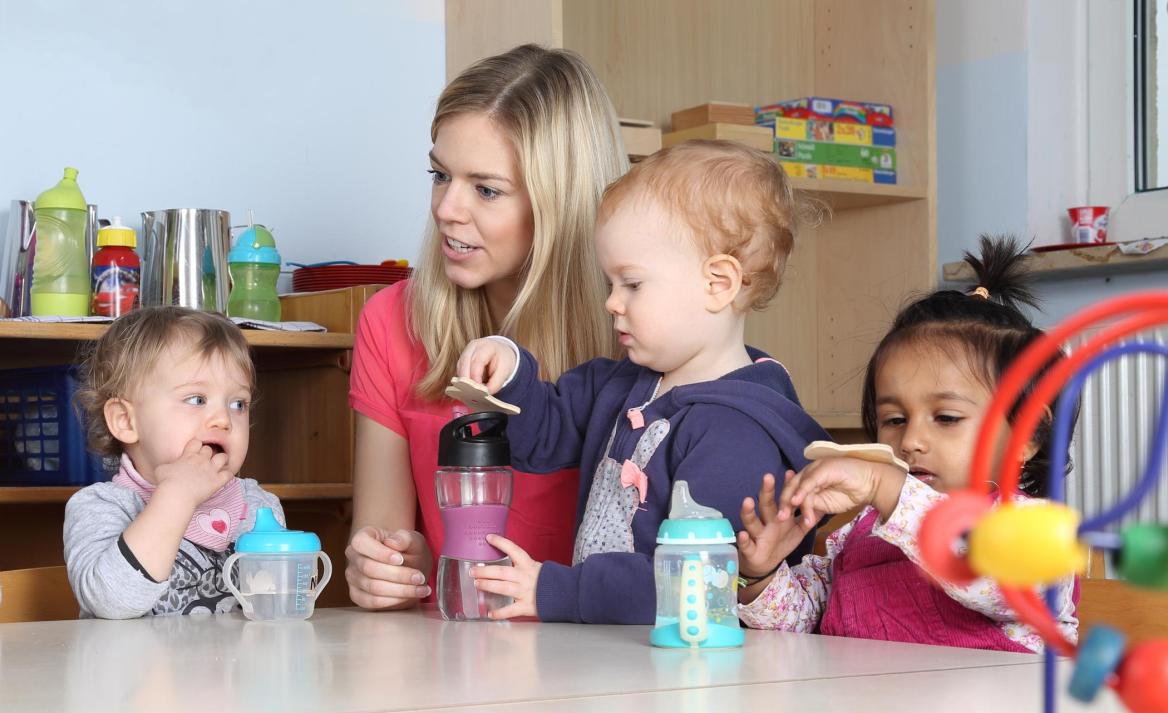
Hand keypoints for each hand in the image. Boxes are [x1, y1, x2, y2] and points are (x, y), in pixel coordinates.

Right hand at [153, 439, 233, 507]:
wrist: (176, 494)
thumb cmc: (165, 482)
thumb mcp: (161, 468)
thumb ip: (168, 465)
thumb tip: (168, 467)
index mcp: (188, 455)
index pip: (196, 442)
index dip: (196, 446)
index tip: (194, 452)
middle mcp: (201, 460)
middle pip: (209, 449)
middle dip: (207, 454)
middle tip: (203, 462)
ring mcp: (211, 469)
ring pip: (223, 457)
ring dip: (221, 461)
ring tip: (217, 466)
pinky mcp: (217, 481)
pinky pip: (229, 474)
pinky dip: (228, 474)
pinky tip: (223, 477)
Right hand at [345, 527, 433, 609]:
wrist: (411, 569)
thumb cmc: (409, 551)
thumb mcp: (414, 540)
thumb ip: (406, 538)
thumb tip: (393, 542)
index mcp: (363, 537)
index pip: (361, 542)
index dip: (380, 552)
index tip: (400, 559)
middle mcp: (354, 557)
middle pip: (369, 568)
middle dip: (398, 575)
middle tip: (419, 577)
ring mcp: (353, 577)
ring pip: (373, 587)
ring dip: (400, 590)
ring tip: (421, 588)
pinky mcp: (358, 596)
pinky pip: (373, 602)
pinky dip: (394, 600)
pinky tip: (411, 595)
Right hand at [456, 338, 516, 393]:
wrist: (501, 352)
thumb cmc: (503, 361)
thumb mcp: (505, 371)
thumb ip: (495, 383)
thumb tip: (484, 393)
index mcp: (487, 346)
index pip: (477, 361)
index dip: (475, 376)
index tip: (478, 390)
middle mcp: (474, 346)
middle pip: (464, 363)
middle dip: (466, 380)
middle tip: (470, 393)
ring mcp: (466, 351)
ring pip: (460, 367)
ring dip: (463, 381)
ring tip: (469, 393)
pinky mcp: (463, 359)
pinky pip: (459, 370)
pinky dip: (463, 380)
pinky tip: (468, 388)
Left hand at [470, 535, 540, 619]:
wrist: (566, 594)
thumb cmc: (548, 580)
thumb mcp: (536, 567)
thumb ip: (522, 566)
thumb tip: (503, 564)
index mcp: (528, 565)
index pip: (513, 549)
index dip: (500, 543)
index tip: (488, 537)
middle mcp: (525, 577)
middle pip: (501, 572)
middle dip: (485, 571)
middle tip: (472, 571)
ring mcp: (525, 591)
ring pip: (503, 588)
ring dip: (488, 586)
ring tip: (476, 584)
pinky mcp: (527, 606)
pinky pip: (510, 610)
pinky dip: (499, 613)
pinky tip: (489, 613)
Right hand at [737, 472, 815, 579]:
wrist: (766, 564)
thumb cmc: (781, 542)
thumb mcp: (797, 530)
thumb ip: (807, 518)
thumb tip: (822, 504)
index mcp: (778, 515)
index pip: (782, 499)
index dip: (785, 487)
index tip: (790, 472)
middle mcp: (766, 521)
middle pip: (766, 504)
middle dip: (767, 491)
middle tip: (768, 477)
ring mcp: (756, 534)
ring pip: (751, 521)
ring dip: (748, 512)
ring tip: (748, 501)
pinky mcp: (750, 549)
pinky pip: (746, 544)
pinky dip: (743, 540)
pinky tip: (742, 534)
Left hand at [780, 457, 905, 523]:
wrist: (871, 483)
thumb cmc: (851, 492)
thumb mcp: (828, 503)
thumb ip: (815, 506)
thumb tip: (804, 516)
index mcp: (809, 480)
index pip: (792, 491)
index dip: (785, 504)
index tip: (780, 520)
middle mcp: (809, 474)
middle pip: (791, 488)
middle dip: (784, 504)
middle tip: (780, 519)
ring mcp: (815, 470)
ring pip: (798, 486)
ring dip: (795, 504)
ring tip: (790, 519)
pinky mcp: (822, 469)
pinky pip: (809, 482)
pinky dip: (802, 493)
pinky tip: (797, 503)